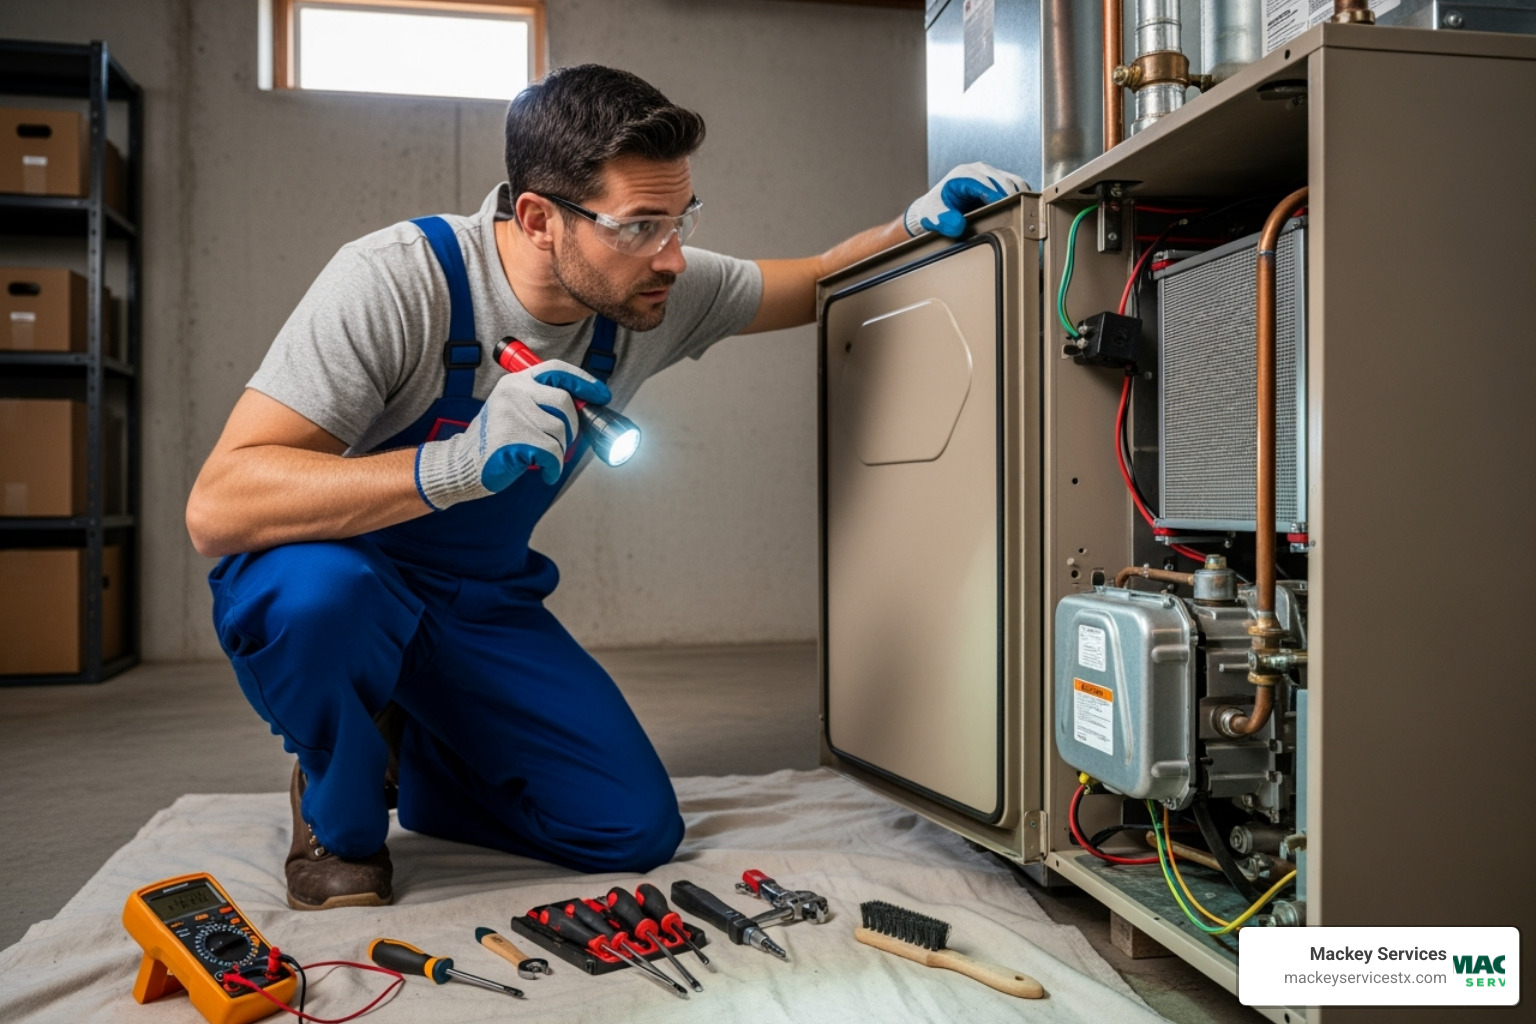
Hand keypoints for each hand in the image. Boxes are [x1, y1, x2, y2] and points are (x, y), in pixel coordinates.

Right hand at [415, 360, 611, 508]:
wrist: (462, 463)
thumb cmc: (497, 439)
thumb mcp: (516, 408)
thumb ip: (543, 401)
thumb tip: (586, 404)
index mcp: (516, 381)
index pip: (557, 369)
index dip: (583, 381)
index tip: (602, 394)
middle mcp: (512, 392)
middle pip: (565, 402)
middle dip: (572, 426)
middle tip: (564, 441)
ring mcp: (510, 414)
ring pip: (559, 430)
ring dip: (560, 449)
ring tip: (544, 456)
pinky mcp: (510, 439)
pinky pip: (551, 452)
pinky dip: (554, 467)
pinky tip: (545, 472)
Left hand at [904, 163, 1030, 237]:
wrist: (936, 207)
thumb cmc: (934, 210)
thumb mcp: (933, 217)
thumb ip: (944, 221)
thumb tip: (960, 226)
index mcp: (963, 174)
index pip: (986, 183)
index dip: (996, 197)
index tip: (1004, 210)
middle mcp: (979, 170)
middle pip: (1004, 181)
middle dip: (1010, 199)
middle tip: (1016, 217)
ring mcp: (990, 174)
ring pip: (1013, 182)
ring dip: (1019, 197)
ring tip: (1020, 214)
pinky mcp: (998, 181)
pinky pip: (1016, 186)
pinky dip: (1020, 197)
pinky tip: (1019, 210)